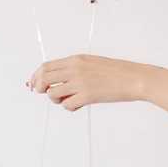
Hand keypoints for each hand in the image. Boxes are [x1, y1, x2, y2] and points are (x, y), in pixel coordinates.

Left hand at [26, 53, 146, 110]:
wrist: (135, 78)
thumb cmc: (116, 72)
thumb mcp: (92, 63)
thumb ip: (74, 69)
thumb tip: (55, 79)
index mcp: (76, 59)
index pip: (46, 66)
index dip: (36, 76)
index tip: (33, 84)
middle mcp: (75, 69)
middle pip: (44, 78)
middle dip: (39, 88)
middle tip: (43, 93)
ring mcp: (81, 82)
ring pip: (53, 93)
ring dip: (56, 99)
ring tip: (69, 98)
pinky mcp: (88, 96)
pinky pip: (67, 105)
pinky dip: (70, 107)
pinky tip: (80, 104)